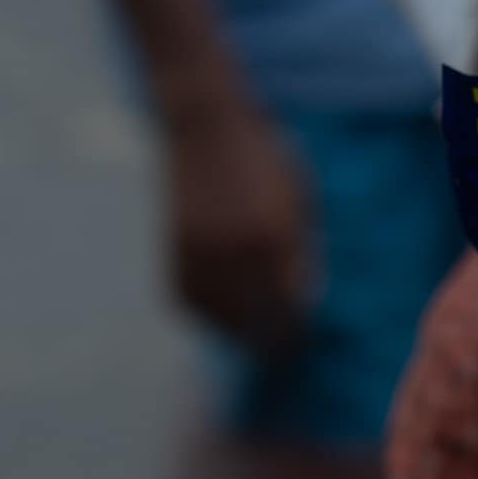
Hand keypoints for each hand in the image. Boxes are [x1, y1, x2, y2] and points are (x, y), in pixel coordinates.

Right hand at [164, 97, 315, 355]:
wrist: (206, 127)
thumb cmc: (265, 159)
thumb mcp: (300, 200)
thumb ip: (303, 250)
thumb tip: (303, 299)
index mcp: (275, 239)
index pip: (289, 306)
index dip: (296, 329)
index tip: (302, 339)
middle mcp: (236, 253)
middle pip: (254, 320)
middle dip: (270, 340)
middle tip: (281, 351)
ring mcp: (200, 254)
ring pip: (218, 316)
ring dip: (236, 333)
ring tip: (252, 339)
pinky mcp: (173, 251)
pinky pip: (189, 301)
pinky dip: (206, 314)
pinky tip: (221, 317)